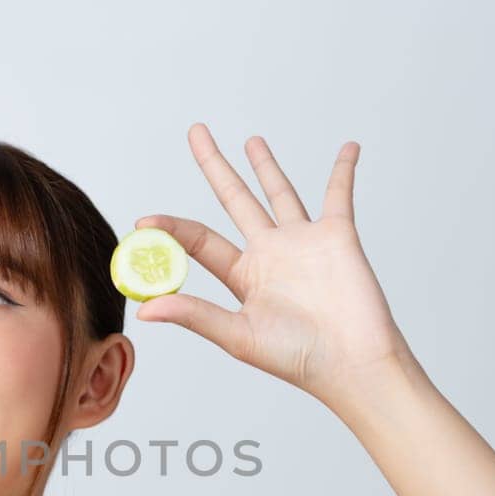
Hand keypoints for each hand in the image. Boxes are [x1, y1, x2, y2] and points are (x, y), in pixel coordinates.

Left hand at [134, 123, 417, 404]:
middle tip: (196, 131)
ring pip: (280, 193)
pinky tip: (348, 147)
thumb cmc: (298, 358)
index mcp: (243, 276)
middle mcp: (269, 254)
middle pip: (235, 199)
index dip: (171, 227)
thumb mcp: (238, 337)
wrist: (351, 363)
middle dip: (216, 165)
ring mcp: (303, 243)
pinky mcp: (337, 236)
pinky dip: (344, 170)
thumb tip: (145, 309)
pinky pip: (339, 194)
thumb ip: (195, 315)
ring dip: (266, 166)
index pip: (199, 240)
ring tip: (251, 141)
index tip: (143, 220)